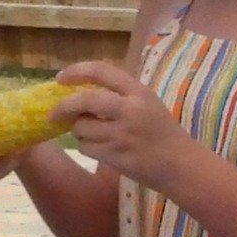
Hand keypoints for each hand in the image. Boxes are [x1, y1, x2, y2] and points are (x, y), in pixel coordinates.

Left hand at [53, 61, 186, 188]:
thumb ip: (119, 94)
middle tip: (54, 113)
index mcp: (138, 92)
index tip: (60, 78)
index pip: (101, 71)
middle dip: (64, 106)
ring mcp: (123, 134)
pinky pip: (86, 147)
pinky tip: (99, 147)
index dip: (77, 71)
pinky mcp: (117, 156)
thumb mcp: (146, 103)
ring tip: (91, 133)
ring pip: (82, 128)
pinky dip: (86, 147)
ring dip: (79, 131)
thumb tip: (78, 91)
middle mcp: (130, 110)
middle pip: (85, 100)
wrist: (181, 164)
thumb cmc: (161, 131)